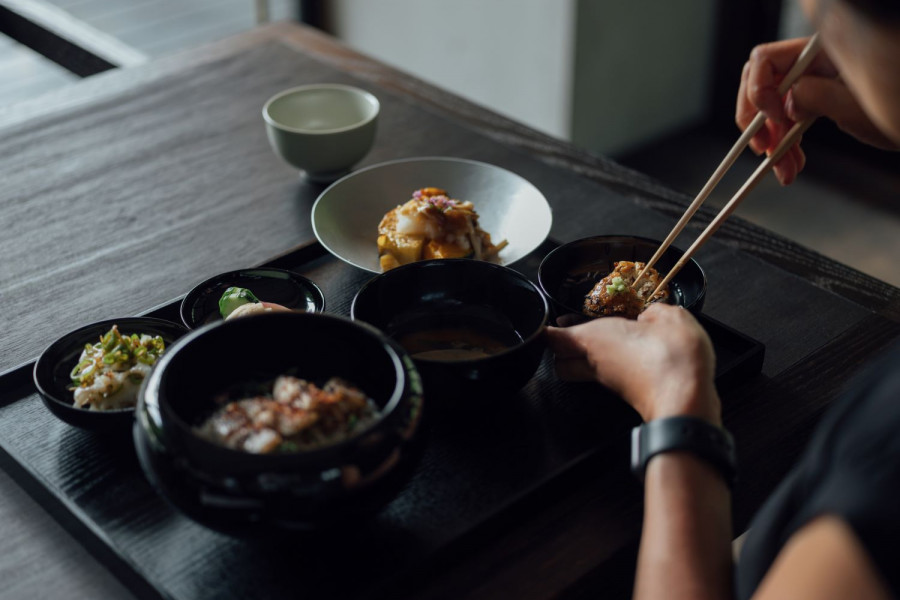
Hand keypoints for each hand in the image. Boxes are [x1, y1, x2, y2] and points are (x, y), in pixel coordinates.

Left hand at [546, 304, 719, 424]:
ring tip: (603, 339)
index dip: (547, 330)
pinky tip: (630, 354)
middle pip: (560, 362)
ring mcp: (610, 382)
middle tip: (570, 331)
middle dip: (560, 349)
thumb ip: (655, 313)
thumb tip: (650, 316)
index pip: (553, 338)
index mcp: (594, 339)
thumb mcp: (670, 318)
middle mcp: (595, 363)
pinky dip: (610, 366)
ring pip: (582, 371)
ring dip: (585, 357)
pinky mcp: (626, 394)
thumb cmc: (672, 359)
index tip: (549, 322)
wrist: (687, 404)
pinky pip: (607, 377)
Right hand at [736, 37, 897, 184]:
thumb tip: (787, 102)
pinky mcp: (815, 100)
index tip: (773, 120)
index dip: (758, 91)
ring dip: (772, 141)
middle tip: (762, 148)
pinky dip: (784, 143)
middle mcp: (810, 64)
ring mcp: (812, 82)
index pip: (765, 59)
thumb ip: (818, 96)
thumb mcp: (857, 106)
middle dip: (757, 121)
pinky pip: (787, 119)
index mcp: (820, 53)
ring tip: (784, 169)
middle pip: (760, 85)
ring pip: (772, 108)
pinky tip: (791, 162)